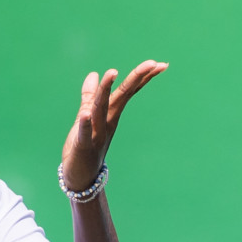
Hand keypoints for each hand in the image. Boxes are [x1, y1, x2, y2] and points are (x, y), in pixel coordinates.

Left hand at [61, 60, 167, 190]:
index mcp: (110, 114)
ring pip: (101, 109)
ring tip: (112, 72)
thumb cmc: (85, 147)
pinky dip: (85, 124)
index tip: (160, 64)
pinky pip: (84, 133)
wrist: (81, 178)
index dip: (141, 78)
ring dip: (106, 91)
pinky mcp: (83, 147)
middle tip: (153, 63)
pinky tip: (85, 113)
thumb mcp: (87, 118)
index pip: (127, 92)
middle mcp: (107, 122)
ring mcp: (96, 134)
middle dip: (135, 79)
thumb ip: (90, 97)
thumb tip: (94, 74)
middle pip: (121, 97)